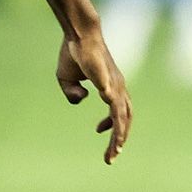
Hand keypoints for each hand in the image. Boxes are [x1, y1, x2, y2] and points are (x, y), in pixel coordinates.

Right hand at [57, 31, 131, 163]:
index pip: (120, 114)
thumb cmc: (75, 54)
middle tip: (111, 158)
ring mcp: (114, 82)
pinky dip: (112, 107)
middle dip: (119, 139)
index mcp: (112, 87)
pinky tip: (108, 119)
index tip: (105, 141)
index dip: (114, 130)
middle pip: (125, 118)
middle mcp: (117, 87)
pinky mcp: (105, 76)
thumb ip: (72, 93)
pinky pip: (110, 93)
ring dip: (119, 133)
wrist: (79, 33)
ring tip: (114, 150)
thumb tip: (81, 99)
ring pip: (121, 113)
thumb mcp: (66, 79)